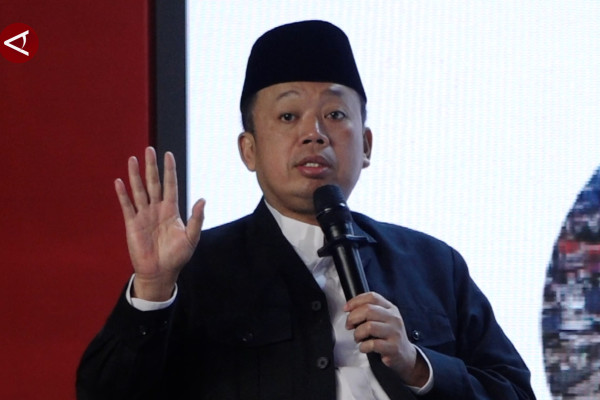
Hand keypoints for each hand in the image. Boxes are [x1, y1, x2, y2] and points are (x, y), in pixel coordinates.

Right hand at [115, 147, 205, 300]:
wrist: (161, 272)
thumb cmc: (177, 256)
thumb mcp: (191, 237)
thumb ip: (196, 219)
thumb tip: (202, 200)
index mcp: (171, 210)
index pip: (170, 185)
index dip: (169, 170)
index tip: (168, 154)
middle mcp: (157, 209)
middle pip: (153, 183)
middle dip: (151, 166)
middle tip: (149, 149)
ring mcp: (144, 215)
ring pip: (139, 190)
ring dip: (135, 175)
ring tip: (132, 159)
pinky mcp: (132, 224)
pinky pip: (127, 206)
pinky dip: (123, 194)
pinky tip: (119, 182)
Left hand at [344, 292, 429, 386]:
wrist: (405, 354)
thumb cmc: (389, 336)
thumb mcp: (383, 319)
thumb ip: (369, 311)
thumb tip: (349, 309)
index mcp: (390, 308)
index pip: (372, 297)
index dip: (355, 301)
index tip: (346, 308)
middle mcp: (393, 318)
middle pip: (368, 310)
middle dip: (353, 318)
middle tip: (349, 326)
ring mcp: (394, 332)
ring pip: (369, 326)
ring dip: (357, 333)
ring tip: (358, 338)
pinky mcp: (393, 347)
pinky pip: (372, 344)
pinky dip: (363, 346)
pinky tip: (364, 348)